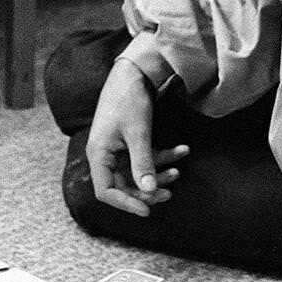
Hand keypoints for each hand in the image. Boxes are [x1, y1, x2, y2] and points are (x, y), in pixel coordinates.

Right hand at [86, 58, 188, 215]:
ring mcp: (118, 148)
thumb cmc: (129, 99)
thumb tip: (149, 191)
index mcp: (99, 154)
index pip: (105, 191)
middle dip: (148, 190)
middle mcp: (105, 154)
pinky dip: (164, 156)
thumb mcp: (138, 133)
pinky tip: (183, 150)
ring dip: (159, 173)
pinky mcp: (130, 141)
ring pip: (138, 173)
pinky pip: (147, 157)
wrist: (135, 70)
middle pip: (124, 185)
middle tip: (169, 193)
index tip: (147, 211)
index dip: (125, 204)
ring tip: (179, 171)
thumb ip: (143, 163)